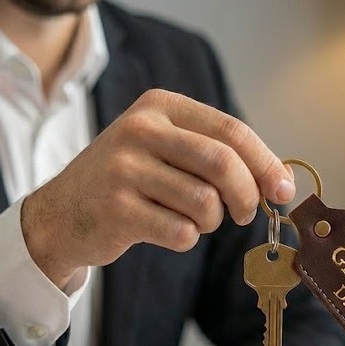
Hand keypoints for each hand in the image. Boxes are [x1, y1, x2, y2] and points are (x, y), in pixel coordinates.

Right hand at [21, 89, 294, 287]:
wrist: (61, 214)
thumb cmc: (129, 182)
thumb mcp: (166, 149)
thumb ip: (218, 156)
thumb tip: (281, 182)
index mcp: (159, 107)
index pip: (231, 131)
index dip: (266, 163)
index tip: (284, 191)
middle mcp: (139, 130)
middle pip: (222, 163)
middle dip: (246, 196)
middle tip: (244, 215)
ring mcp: (123, 170)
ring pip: (204, 203)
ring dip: (210, 221)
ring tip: (190, 219)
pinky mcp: (116, 210)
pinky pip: (181, 232)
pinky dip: (185, 239)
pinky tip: (164, 230)